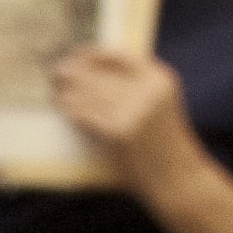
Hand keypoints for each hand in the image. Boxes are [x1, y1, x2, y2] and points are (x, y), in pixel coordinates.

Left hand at [48, 46, 197, 183]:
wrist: (177, 177)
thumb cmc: (164, 143)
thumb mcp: (160, 104)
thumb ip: (137, 84)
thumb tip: (92, 69)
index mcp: (159, 78)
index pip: (118, 56)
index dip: (92, 55)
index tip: (75, 55)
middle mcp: (147, 90)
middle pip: (98, 74)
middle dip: (73, 72)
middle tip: (56, 73)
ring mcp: (133, 110)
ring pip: (88, 93)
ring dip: (67, 91)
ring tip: (56, 90)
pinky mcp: (118, 131)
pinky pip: (85, 114)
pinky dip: (70, 109)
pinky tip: (63, 107)